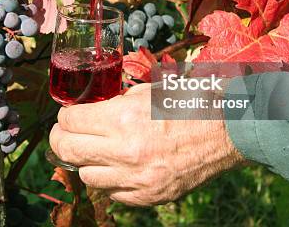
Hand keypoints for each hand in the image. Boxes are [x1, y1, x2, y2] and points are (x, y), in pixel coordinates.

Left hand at [49, 83, 244, 205]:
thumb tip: (90, 111)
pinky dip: (111, 179)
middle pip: (68, 151)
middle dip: (61, 140)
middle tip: (64, 134)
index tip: (68, 116)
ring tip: (96, 150)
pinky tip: (120, 165)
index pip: (71, 121)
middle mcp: (125, 152)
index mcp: (123, 120)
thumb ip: (114, 103)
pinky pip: (113, 192)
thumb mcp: (146, 92)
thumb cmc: (187, 104)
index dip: (65, 117)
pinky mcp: (148, 197)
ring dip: (86, 161)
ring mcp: (137, 179)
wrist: (227, 132)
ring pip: (87, 176)